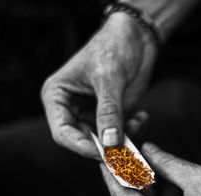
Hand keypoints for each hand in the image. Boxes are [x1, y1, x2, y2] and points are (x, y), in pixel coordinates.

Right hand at [41, 13, 156, 157]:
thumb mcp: (109, 78)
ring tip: (138, 121)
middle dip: (107, 145)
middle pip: (84, 140)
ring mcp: (93, 113)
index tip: (104, 153)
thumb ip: (109, 111)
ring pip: (105, 140)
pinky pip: (121, 133)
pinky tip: (142, 117)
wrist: (135, 38)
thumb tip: (109, 142)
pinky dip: (133, 131)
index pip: (63, 132)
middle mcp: (73, 108)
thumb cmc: (113, 47)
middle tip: (128, 147)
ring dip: (124, 139)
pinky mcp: (113, 115)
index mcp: (58, 96)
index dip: (82, 146)